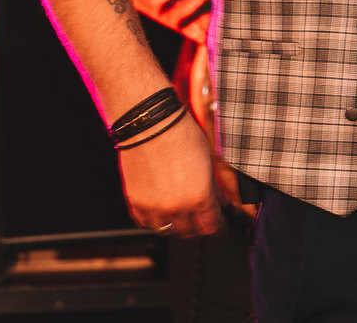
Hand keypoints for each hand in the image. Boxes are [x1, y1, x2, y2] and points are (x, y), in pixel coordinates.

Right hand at [118, 111, 225, 236]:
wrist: (150, 124)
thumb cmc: (180, 134)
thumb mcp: (208, 159)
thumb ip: (214, 186)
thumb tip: (220, 201)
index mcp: (199, 197)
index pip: (212, 227)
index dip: (218, 228)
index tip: (219, 226)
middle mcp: (176, 207)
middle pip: (190, 232)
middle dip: (198, 226)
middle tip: (201, 217)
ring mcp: (154, 207)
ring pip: (167, 230)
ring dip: (175, 225)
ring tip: (179, 214)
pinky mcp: (135, 202)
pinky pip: (144, 222)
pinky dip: (153, 220)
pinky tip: (158, 212)